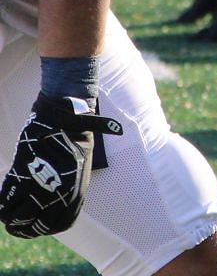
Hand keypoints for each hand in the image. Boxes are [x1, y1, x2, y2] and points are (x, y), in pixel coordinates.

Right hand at [0, 95, 121, 237]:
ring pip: (16, 217)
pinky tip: (4, 201)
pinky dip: (3, 204)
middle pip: (37, 226)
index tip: (36, 224)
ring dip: (10, 217)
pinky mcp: (24, 174)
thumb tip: (54, 206)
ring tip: (9, 211)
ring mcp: (41, 185)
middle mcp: (60, 193)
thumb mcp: (79, 168)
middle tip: (16, 222)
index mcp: (77, 191)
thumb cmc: (72, 140)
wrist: (64, 118)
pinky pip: (6, 201)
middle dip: (24, 227)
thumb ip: (68, 189)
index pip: (62, 224)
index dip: (47, 227)